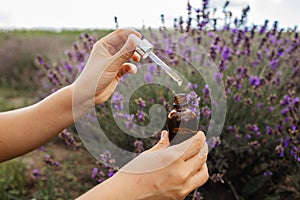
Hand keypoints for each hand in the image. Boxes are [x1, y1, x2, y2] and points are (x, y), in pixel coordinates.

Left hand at [72, 28, 140, 106]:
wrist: (87, 96)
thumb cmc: (94, 77)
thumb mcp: (111, 64)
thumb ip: (124, 52)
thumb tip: (135, 39)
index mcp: (104, 45)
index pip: (120, 34)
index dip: (131, 34)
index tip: (141, 38)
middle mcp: (109, 52)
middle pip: (126, 44)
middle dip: (135, 46)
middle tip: (144, 50)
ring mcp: (113, 62)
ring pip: (128, 55)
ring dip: (134, 56)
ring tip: (138, 59)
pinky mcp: (116, 72)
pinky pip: (127, 66)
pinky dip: (131, 67)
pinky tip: (131, 71)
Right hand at [78, 131, 208, 199]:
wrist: (125, 196)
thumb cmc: (133, 173)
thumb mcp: (148, 155)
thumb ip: (162, 145)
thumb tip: (168, 135)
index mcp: (172, 159)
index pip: (196, 144)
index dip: (200, 137)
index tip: (199, 134)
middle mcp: (181, 173)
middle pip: (202, 157)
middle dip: (202, 147)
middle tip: (199, 142)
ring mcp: (182, 187)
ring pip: (203, 173)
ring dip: (202, 163)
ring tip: (195, 157)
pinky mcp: (180, 197)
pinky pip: (195, 183)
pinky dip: (195, 174)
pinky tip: (186, 169)